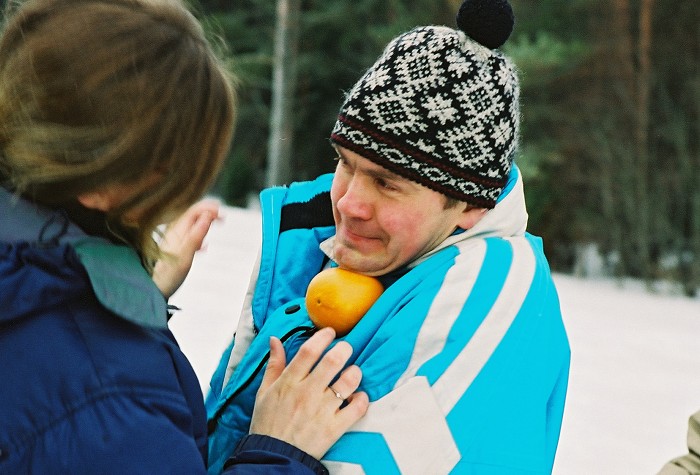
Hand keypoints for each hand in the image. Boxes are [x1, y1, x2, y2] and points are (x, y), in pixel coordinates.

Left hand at [152, 200, 219, 298]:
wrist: (154, 291)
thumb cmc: (168, 276)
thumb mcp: (185, 255)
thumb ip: (196, 235)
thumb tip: (207, 216)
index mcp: (176, 231)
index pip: (193, 211)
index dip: (207, 208)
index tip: (221, 211)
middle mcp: (174, 233)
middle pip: (192, 216)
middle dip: (208, 213)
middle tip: (223, 217)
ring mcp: (174, 241)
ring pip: (192, 226)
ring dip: (205, 223)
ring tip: (218, 224)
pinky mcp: (176, 250)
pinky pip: (190, 237)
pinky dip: (200, 236)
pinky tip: (205, 246)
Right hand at [250, 327, 368, 459]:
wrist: (273, 456)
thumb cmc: (268, 423)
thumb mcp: (264, 391)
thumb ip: (274, 364)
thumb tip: (275, 340)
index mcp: (289, 382)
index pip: (309, 350)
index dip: (323, 337)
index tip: (329, 333)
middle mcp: (307, 393)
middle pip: (333, 361)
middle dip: (344, 349)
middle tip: (346, 348)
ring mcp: (322, 410)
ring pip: (348, 382)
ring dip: (354, 373)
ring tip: (352, 372)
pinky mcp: (334, 428)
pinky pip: (356, 409)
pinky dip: (362, 399)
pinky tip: (357, 396)